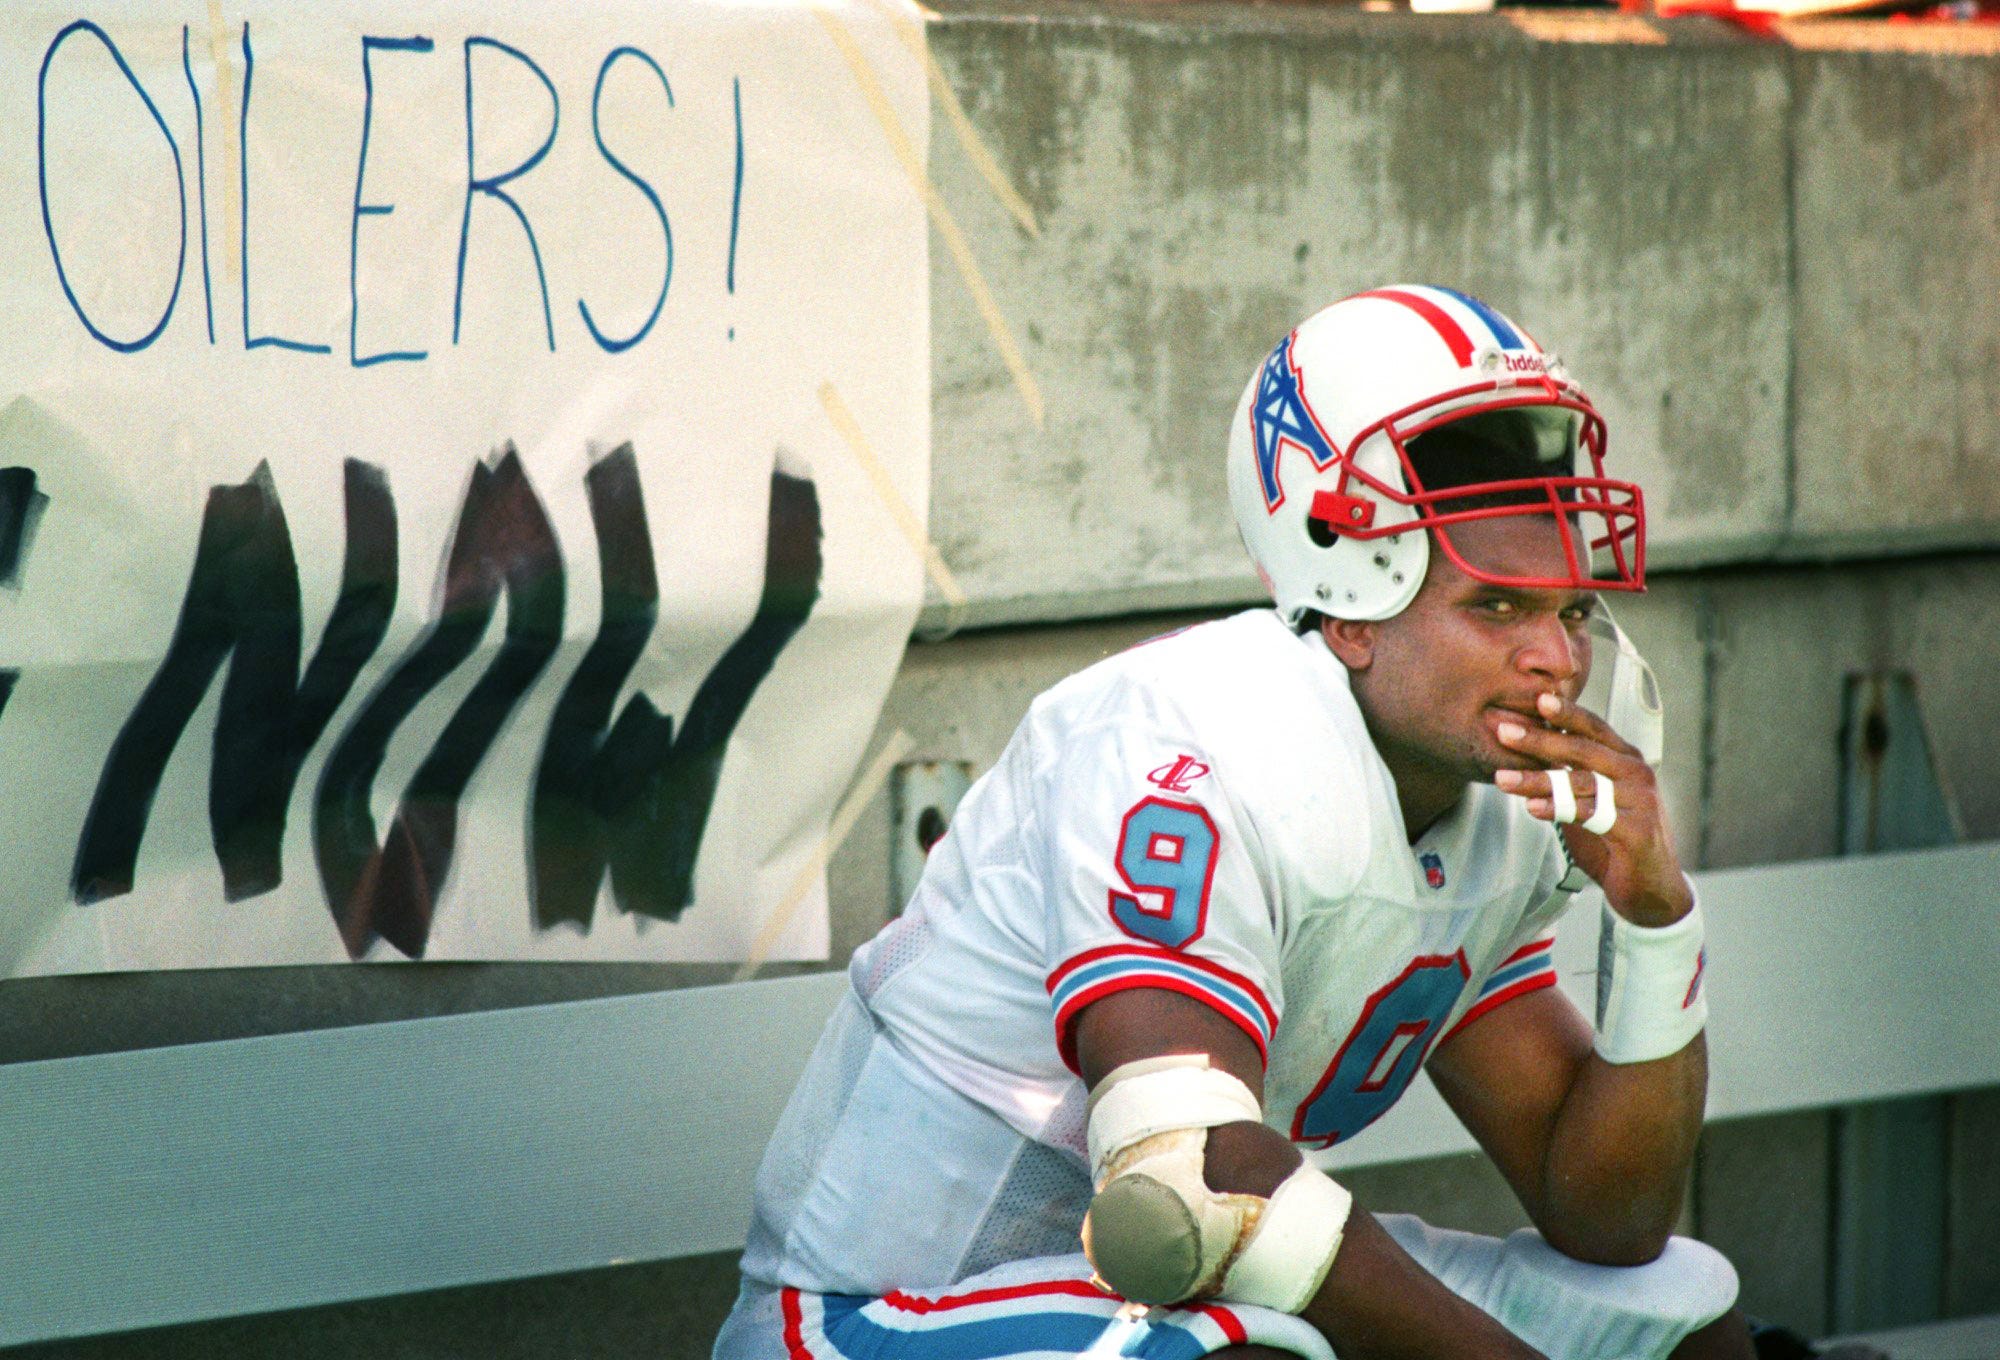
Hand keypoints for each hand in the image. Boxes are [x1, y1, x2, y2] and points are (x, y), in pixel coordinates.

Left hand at [1491, 692, 1691, 927]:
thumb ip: (1565, 777)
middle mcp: (1636, 773)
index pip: (1593, 728)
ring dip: (1538, 779)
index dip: (1566, 712)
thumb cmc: (1614, 841)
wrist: (1651, 889)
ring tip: (1502, 779)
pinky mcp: (1636, 831)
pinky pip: (1590, 815)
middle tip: (1504, 730)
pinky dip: (1558, 809)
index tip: (1534, 698)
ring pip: (1581, 782)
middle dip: (1540, 739)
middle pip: (1583, 749)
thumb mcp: (1588, 801)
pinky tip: (1531, 808)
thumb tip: (1524, 753)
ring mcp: (1640, 801)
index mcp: (1626, 760)